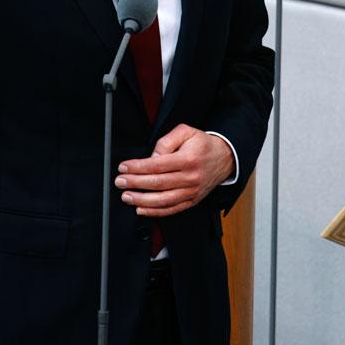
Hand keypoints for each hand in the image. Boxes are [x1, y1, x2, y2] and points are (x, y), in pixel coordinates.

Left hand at [115, 124, 234, 216]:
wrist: (225, 158)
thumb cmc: (202, 144)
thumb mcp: (186, 132)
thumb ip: (166, 141)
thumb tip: (152, 156)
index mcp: (188, 159)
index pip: (157, 165)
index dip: (137, 167)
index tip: (124, 167)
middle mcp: (191, 177)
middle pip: (158, 183)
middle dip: (135, 183)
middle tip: (120, 182)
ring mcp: (192, 191)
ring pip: (163, 200)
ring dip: (142, 200)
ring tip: (127, 196)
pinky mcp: (192, 200)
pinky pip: (172, 209)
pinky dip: (155, 212)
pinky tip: (141, 209)